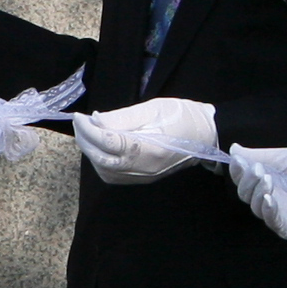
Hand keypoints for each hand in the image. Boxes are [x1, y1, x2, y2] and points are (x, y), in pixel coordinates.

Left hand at [73, 98, 220, 184]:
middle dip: (85, 141)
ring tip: (88, 133)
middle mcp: (144, 167)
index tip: (80, 117)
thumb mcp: (154, 108)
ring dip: (91, 152)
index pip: (109, 142)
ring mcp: (143, 176)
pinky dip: (101, 162)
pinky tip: (100, 147)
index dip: (89, 130)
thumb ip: (124, 117)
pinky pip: (114, 176)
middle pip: (102, 160)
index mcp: (150, 148)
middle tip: (79, 123)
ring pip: (105, 171)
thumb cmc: (184, 117)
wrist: (207, 135)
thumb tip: (96, 121)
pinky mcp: (143, 179)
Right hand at [224, 145, 286, 241]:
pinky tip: (269, 198)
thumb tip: (233, 150)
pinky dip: (268, 210)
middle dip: (247, 181)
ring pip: (256, 207)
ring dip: (257, 193)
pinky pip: (273, 221)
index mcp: (266, 181)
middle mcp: (269, 198)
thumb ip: (261, 155)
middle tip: (258, 170)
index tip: (238, 161)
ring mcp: (278, 214)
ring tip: (267, 179)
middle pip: (246, 194)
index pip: (243, 178)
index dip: (238, 171)